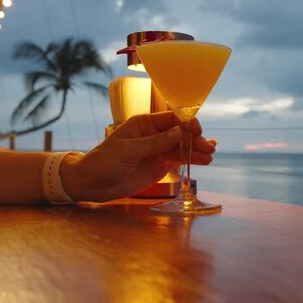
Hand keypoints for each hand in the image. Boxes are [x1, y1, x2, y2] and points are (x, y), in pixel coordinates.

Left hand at [60, 112, 215, 201]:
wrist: (93, 183)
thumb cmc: (104, 161)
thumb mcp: (129, 151)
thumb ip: (155, 142)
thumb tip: (180, 132)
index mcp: (144, 124)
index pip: (171, 119)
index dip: (186, 123)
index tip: (197, 130)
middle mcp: (154, 134)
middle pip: (180, 133)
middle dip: (195, 139)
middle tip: (209, 149)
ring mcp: (158, 150)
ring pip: (182, 147)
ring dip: (196, 150)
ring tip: (210, 156)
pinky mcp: (160, 164)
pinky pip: (179, 159)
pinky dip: (191, 159)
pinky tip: (204, 160)